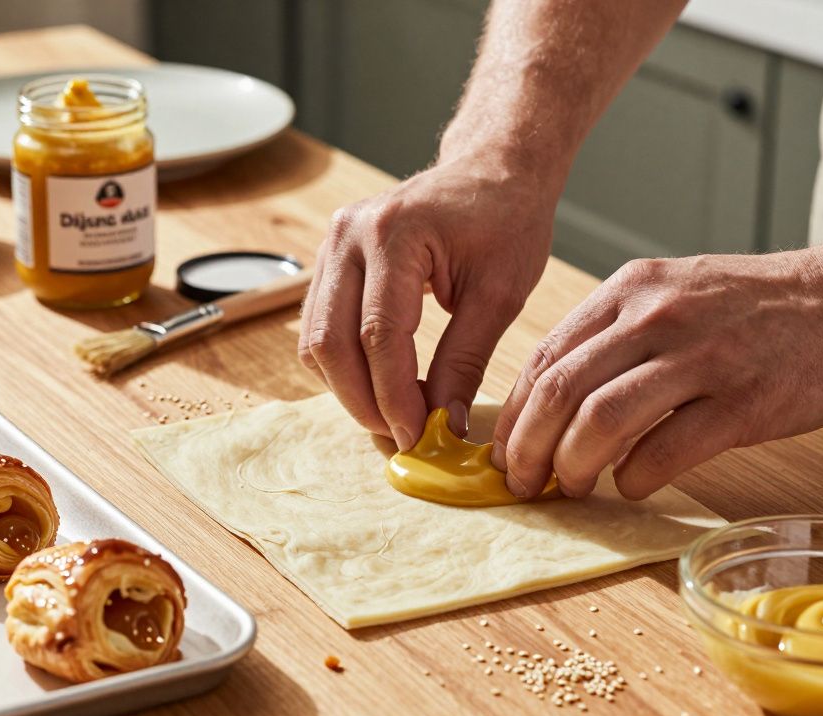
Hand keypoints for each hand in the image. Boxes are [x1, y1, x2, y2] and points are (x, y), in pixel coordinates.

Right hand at [298, 157, 556, 448]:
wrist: (492, 170)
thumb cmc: (506, 219)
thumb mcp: (500, 294)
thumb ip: (465, 360)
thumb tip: (443, 423)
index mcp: (395, 233)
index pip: (380, 334)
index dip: (395, 395)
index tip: (418, 437)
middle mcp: (350, 235)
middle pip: (332, 341)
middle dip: (363, 401)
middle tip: (400, 439)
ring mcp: (332, 243)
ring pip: (316, 339)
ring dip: (348, 388)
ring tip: (392, 418)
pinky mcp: (331, 259)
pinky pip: (321, 326)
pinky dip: (344, 365)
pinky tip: (380, 386)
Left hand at [491, 241, 822, 499]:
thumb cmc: (757, 307)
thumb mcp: (673, 293)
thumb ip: (615, 336)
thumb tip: (553, 401)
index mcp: (631, 290)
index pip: (546, 357)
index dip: (516, 414)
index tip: (505, 452)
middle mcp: (657, 316)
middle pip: (561, 391)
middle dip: (527, 449)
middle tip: (524, 484)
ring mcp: (702, 357)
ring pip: (601, 420)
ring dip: (572, 466)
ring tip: (572, 488)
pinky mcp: (745, 401)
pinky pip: (666, 449)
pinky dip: (635, 477)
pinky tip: (632, 484)